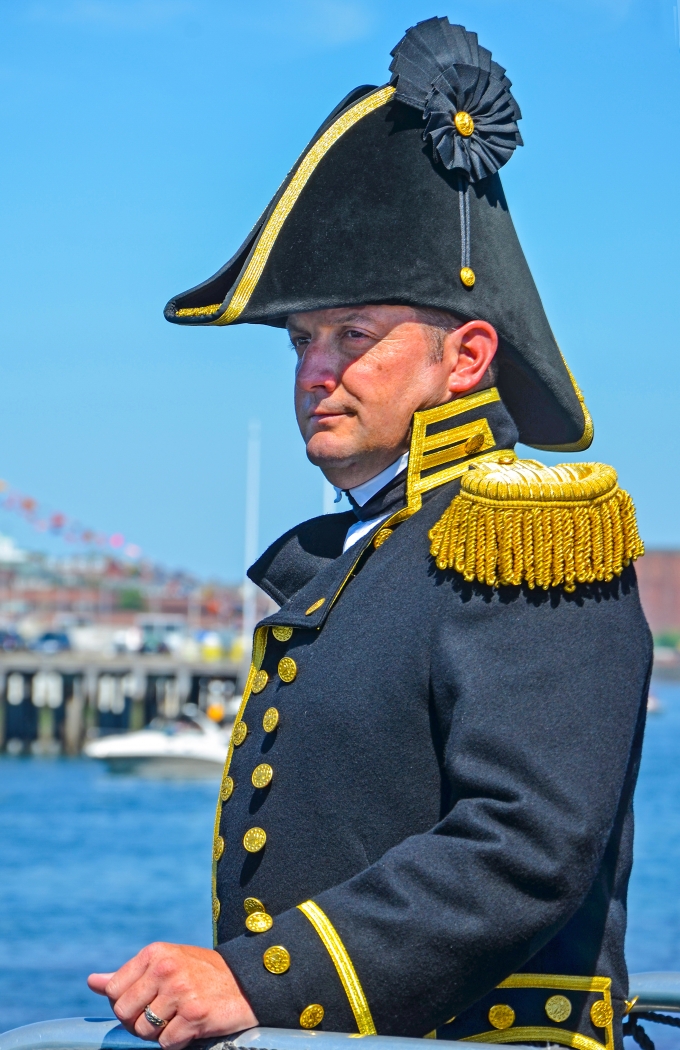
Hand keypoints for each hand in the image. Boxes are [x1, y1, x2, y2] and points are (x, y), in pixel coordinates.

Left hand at [88, 942, 257, 1048]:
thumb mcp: (165, 964)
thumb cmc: (202, 974)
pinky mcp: (194, 1013)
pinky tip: (191, 1028)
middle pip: (124, 1014)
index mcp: (155, 953)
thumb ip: (129, 975)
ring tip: (178, 1019)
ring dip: (159, 1034)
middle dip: (138, 1023)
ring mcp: (180, 990)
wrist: (247, 982)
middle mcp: (165, 968)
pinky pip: (166, 1043)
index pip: (113, 991)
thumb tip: (92, 982)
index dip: (125, 1006)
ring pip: (144, 1032)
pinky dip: (176, 1042)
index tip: (145, 1004)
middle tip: (162, 1017)